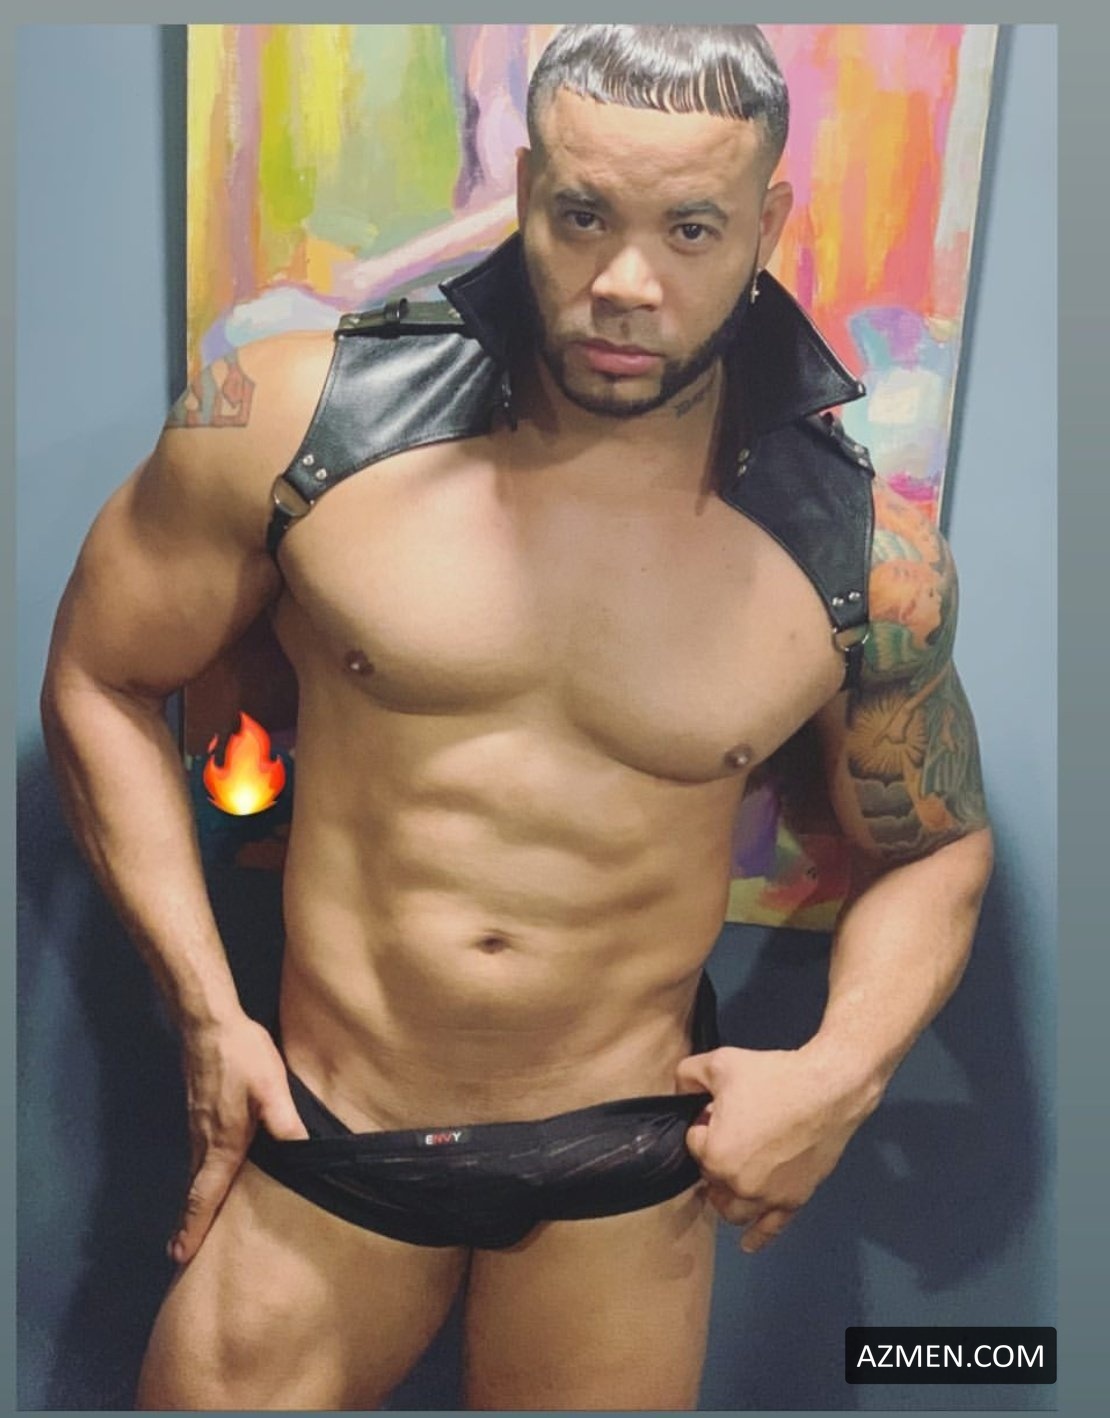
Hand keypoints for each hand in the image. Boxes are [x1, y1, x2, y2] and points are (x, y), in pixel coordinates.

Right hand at [169, 1012, 307, 1265]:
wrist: (208, 1022)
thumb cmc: (241, 1054)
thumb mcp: (271, 1083)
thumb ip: (282, 1117)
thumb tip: (300, 1149)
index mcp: (223, 1142)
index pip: (205, 1194)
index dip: (194, 1226)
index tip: (180, 1257)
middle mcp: (204, 1140)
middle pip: (195, 1191)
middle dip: (188, 1223)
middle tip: (179, 1254)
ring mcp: (197, 1125)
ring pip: (195, 1173)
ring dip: (193, 1201)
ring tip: (191, 1227)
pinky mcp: (198, 1111)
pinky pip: (196, 1156)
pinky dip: (197, 1177)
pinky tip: (205, 1178)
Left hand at [675, 1043, 876, 1253]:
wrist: (829, 1091)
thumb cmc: (773, 1076)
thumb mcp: (719, 1063)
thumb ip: (687, 1074)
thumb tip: (679, 1089)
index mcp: (714, 1154)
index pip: (693, 1144)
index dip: (705, 1122)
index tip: (722, 1108)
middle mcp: (737, 1184)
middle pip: (711, 1178)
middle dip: (715, 1155)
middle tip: (735, 1129)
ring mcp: (767, 1198)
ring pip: (733, 1210)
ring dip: (726, 1195)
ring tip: (731, 1176)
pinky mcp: (793, 1201)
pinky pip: (770, 1228)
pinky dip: (757, 1237)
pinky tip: (747, 1244)